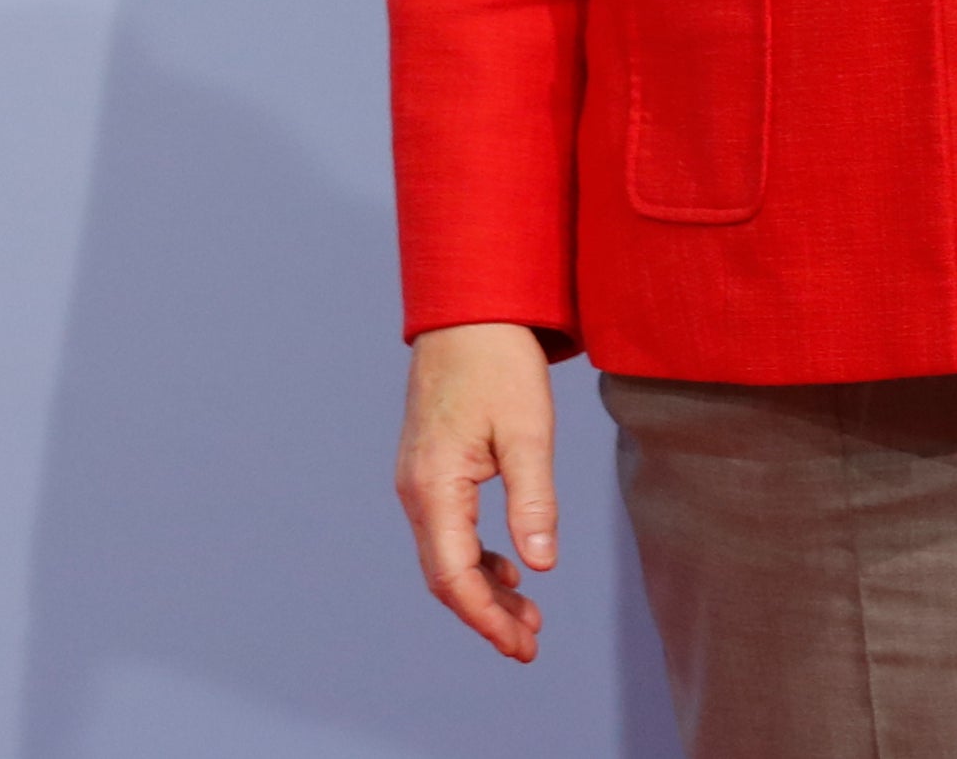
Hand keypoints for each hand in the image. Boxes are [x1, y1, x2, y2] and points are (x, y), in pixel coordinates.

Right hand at [395, 322, 558, 660]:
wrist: (469, 312)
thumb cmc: (499, 364)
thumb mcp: (529, 430)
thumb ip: (533, 500)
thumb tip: (540, 565)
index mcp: (434, 487)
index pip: (453, 576)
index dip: (486, 617)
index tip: (519, 645)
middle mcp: (416, 493)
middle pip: (447, 576)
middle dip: (487, 614)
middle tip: (531, 643)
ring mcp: (419, 483)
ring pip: (447, 557)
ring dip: (485, 589)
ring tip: (529, 615)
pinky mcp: (431, 472)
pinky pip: (448, 533)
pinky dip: (478, 558)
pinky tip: (510, 568)